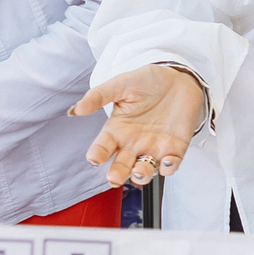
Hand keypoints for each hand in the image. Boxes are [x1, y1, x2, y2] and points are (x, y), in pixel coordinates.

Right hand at [72, 64, 203, 186]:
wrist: (179, 77)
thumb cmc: (148, 81)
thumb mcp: (122, 84)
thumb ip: (99, 96)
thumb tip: (75, 110)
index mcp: (118, 130)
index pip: (102, 147)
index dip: (97, 155)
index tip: (94, 158)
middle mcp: (133, 143)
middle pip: (121, 165)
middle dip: (117, 174)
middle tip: (114, 177)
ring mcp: (154, 147)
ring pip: (145, 170)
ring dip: (141, 175)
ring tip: (139, 170)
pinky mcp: (175, 148)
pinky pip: (171, 164)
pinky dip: (169, 167)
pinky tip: (166, 161)